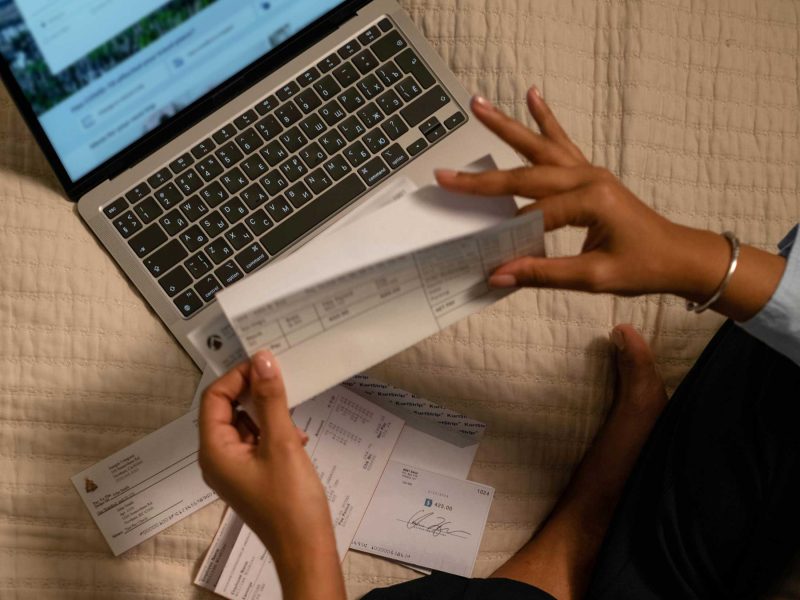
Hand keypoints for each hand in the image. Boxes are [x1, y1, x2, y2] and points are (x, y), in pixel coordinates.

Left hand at [198, 352, 344, 599]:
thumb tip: (262, 360)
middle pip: (227, 409)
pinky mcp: (251, 475)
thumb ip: (271, 399)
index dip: (237, 377)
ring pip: (245, 424)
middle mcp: (217, 458)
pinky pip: (256, 441)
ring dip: (268, 414)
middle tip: (281, 381)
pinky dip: (274, 433)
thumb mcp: (282, 442)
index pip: (215, 398)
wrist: (306, 547)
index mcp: (214, 450)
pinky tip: (297, 439)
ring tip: (293, 417)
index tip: (265, 364)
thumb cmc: (290, 501)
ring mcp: (234, 469)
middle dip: (254, 393)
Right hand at [435, 87, 784, 318]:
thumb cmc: (643, 266)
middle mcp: (588, 178)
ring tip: (478, 104)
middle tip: (444, 173)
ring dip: (507, 126)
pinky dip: (546, 119)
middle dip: (482, 178)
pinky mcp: (590, 173)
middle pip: (525, 175)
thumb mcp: (594, 278)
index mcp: (592, 201)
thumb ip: (544, 273)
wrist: (679, 256)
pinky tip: (533, 95)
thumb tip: (498, 275)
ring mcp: (589, 171)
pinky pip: (562, 143)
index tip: (483, 254)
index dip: (510, 237)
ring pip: (539, 146)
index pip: (537, 217)